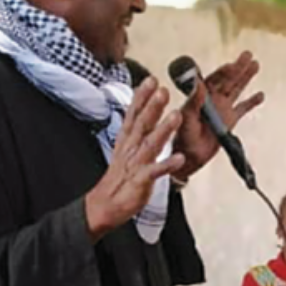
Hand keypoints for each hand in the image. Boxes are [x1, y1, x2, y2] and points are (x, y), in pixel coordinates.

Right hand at [84, 77, 184, 241]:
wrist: (105, 206)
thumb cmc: (120, 176)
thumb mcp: (126, 147)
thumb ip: (137, 127)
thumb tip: (146, 107)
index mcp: (128, 139)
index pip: (134, 114)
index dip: (141, 97)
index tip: (151, 79)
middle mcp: (131, 148)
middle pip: (142, 124)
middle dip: (152, 107)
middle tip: (163, 90)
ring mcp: (136, 164)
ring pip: (150, 144)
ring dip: (163, 130)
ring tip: (176, 116)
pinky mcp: (141, 181)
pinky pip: (156, 172)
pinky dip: (167, 164)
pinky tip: (180, 158)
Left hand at [174, 51, 263, 176]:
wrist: (187, 157)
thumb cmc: (181, 136)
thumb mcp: (186, 117)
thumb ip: (194, 101)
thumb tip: (199, 82)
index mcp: (201, 96)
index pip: (214, 79)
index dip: (224, 71)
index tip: (233, 65)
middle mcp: (213, 99)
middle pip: (228, 80)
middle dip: (238, 67)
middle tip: (248, 54)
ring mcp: (222, 109)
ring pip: (237, 89)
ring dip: (246, 77)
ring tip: (255, 64)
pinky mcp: (230, 121)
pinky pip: (243, 109)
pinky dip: (252, 102)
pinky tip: (260, 95)